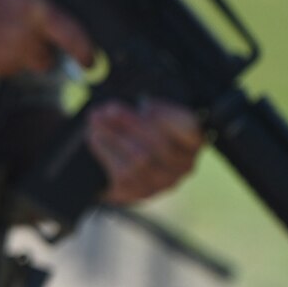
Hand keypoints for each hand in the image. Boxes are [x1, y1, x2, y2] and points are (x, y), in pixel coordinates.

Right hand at [0, 0, 93, 84]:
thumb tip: (44, 2)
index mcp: (33, 9)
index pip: (74, 35)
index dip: (86, 51)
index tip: (91, 61)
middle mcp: (23, 38)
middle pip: (45, 58)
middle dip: (37, 52)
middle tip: (16, 38)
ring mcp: (3, 61)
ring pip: (17, 65)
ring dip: (7, 55)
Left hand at [87, 96, 203, 204]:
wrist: (117, 161)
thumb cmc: (136, 127)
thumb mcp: (143, 109)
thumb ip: (143, 103)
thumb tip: (125, 93)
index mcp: (192, 140)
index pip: (190, 129)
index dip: (166, 115)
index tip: (143, 103)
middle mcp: (184, 164)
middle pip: (160, 144)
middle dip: (130, 124)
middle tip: (108, 110)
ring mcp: (164, 182)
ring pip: (141, 160)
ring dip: (114, 137)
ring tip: (96, 121)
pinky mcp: (142, 193)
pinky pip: (124, 174)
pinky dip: (107, 152)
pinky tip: (95, 139)